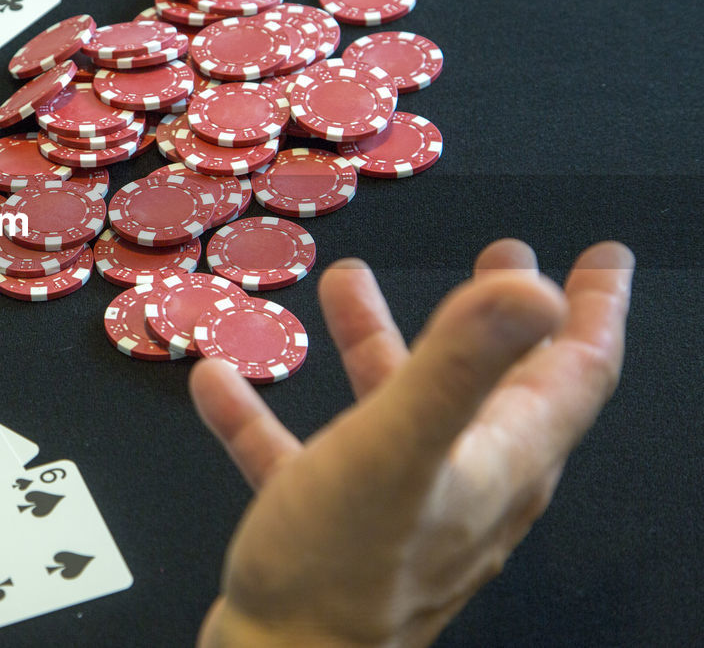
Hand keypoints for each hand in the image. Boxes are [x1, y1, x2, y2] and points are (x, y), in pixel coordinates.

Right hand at [190, 239, 633, 646]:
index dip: (596, 309)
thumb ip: (458, 366)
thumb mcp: (399, 450)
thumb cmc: (342, 567)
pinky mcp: (334, 532)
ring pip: (398, 411)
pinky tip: (222, 384)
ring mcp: (399, 512)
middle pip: (498, 386)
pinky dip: (270, 415)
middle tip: (499, 259)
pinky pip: (305, 455)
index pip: (575, 373)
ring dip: (373, 342)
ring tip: (343, 286)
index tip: (603, 259)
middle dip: (496, 318)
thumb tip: (536, 289)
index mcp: (497, 463)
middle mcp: (462, 486)